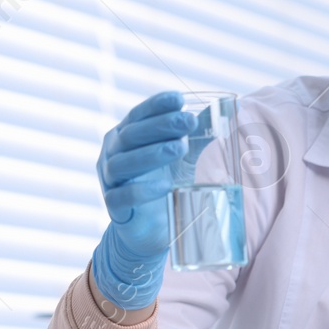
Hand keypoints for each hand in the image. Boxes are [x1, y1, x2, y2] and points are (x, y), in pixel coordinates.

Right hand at [91, 91, 200, 309]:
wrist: (148, 229)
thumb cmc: (162, 184)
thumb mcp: (182, 158)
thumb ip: (195, 136)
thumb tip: (218, 111)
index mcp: (126, 136)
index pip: (138, 115)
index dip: (156, 105)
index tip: (179, 99)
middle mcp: (112, 153)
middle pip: (132, 135)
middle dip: (160, 126)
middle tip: (188, 121)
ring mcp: (110, 180)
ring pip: (123, 162)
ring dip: (152, 153)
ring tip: (180, 148)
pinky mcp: (113, 207)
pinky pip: (122, 196)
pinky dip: (144, 190)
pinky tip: (165, 185)